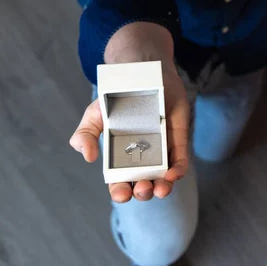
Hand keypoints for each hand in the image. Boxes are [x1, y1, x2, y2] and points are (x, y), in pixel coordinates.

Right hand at [69, 22, 189, 202]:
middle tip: (142, 188)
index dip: (120, 191)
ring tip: (160, 188)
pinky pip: (180, 158)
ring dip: (164, 186)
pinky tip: (174, 173)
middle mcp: (142, 157)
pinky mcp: (178, 138)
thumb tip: (88, 157)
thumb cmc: (116, 96)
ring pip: (164, 176)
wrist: (141, 72)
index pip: (120, 181)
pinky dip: (179, 168)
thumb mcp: (95, 114)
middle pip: (144, 183)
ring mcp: (162, 149)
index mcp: (120, 158)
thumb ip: (86, 134)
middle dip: (143, 192)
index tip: (121, 193)